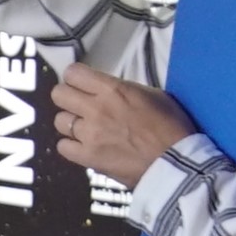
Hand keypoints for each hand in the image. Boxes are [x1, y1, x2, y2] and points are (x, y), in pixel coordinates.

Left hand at [51, 64, 190, 184]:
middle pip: (58, 94)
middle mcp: (96, 108)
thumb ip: (124, 90)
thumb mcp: (153, 95)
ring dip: (70, 123)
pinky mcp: (88, 157)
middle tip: (78, 104)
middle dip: (67, 97)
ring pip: (59, 121)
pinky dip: (71, 146)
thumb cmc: (171, 128)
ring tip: (85, 128)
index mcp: (113, 89)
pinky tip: (84, 146)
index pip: (73, 73)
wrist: (176, 163)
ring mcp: (90, 134)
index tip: (81, 83)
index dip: (75, 78)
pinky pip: (63, 147)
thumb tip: (109, 91)